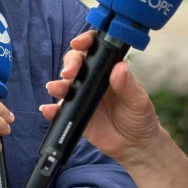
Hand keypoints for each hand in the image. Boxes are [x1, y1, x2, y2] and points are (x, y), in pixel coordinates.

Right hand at [42, 31, 162, 166]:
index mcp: (109, 70)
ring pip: (65, 85)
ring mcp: (82, 96)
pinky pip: (60, 110)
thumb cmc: (139, 117)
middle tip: (68, 73)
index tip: (79, 43)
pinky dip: (52, 110)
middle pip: (75, 63)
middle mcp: (93, 79)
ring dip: (57, 85)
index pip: (95, 49)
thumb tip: (120, 66)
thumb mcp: (138, 100)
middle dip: (69, 64)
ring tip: (55, 89)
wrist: (134, 145)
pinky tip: (48, 110)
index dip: (85, 42)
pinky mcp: (75, 114)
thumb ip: (127, 84)